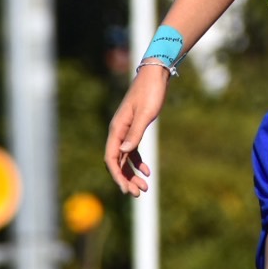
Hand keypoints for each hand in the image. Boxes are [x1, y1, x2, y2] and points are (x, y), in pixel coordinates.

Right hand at [104, 65, 169, 195]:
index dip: (117, 176)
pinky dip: (138, 163)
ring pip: (125, 159)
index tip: (127, 190)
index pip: (112, 158)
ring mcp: (125, 131)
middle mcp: (118, 131)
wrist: (155, 74)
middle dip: (126, 179)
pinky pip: (132, 151)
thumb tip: (124, 153)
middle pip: (118, 162)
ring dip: (132, 174)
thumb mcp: (145, 113)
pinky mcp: (134, 128)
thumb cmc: (150, 92)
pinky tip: (148, 172)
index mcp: (117, 129)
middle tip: (139, 193)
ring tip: (145, 188)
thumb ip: (135, 133)